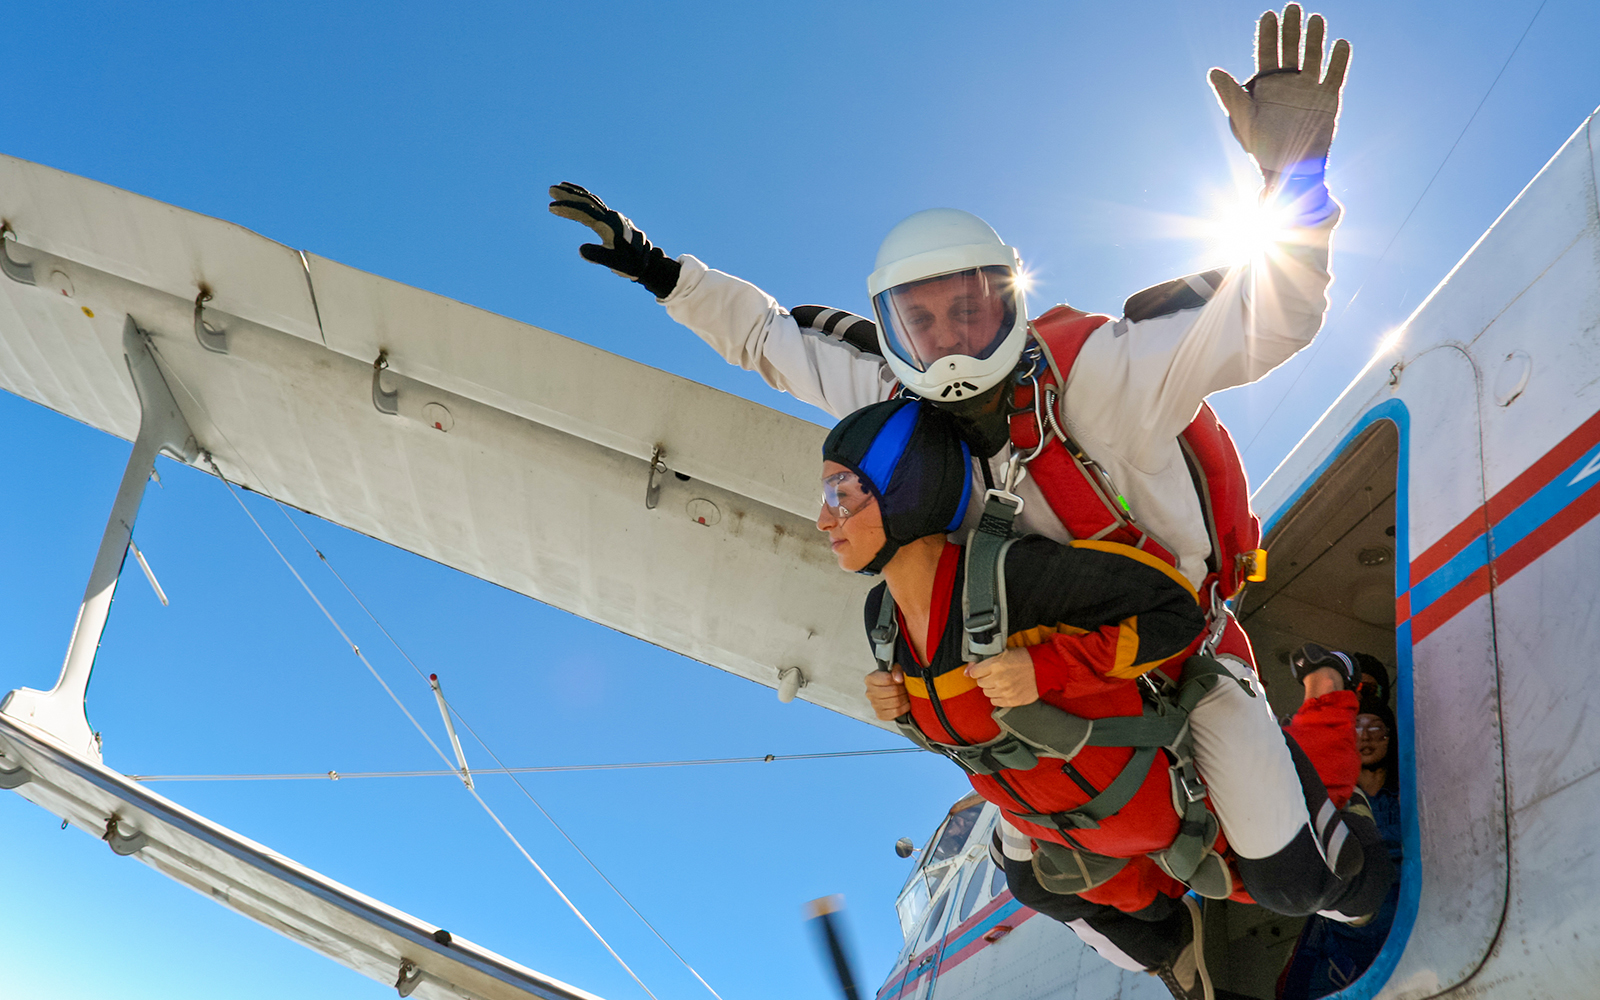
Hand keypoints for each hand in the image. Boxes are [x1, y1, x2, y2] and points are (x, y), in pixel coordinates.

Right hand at [547, 182, 681, 297]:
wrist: (649, 264)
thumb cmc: (631, 265)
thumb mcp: (616, 263)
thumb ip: (600, 256)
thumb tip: (580, 250)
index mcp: (611, 225)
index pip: (586, 213)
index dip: (569, 209)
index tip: (552, 207)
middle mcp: (612, 217)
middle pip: (588, 201)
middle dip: (569, 195)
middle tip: (550, 189)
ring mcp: (613, 218)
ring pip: (592, 201)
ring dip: (575, 194)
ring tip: (560, 188)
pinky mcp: (613, 221)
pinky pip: (596, 206)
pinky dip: (584, 200)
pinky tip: (578, 201)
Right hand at [865, 667, 910, 720]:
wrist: (891, 690)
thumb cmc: (893, 678)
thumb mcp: (895, 668)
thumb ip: (896, 670)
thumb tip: (898, 679)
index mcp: (870, 679)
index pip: (887, 679)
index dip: (898, 679)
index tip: (901, 680)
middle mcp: (869, 693)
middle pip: (893, 691)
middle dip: (903, 689)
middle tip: (906, 688)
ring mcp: (874, 705)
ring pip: (895, 702)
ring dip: (904, 698)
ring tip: (905, 695)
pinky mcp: (880, 715)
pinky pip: (895, 713)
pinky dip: (904, 708)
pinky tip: (905, 704)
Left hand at [966, 647, 1038, 706]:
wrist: (1043, 669)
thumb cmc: (1023, 658)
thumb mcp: (1003, 652)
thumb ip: (983, 661)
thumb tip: (966, 672)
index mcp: (996, 664)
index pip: (974, 672)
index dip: (978, 670)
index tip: (983, 669)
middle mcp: (999, 679)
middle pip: (980, 683)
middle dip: (986, 679)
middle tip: (996, 674)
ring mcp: (1005, 691)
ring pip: (987, 693)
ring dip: (992, 688)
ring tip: (1002, 682)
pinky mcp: (1012, 701)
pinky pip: (995, 702)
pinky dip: (998, 697)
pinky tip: (1005, 689)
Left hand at [1208, 5, 1349, 179]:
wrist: (1290, 170)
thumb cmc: (1262, 149)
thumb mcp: (1244, 121)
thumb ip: (1231, 95)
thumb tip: (1212, 71)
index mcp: (1266, 87)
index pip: (1267, 54)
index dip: (1268, 35)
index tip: (1269, 15)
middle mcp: (1288, 84)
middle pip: (1290, 50)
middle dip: (1291, 29)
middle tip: (1293, 7)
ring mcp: (1309, 89)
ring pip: (1314, 57)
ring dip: (1315, 38)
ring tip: (1316, 19)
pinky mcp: (1328, 99)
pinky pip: (1335, 75)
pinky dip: (1339, 60)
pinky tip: (1340, 43)